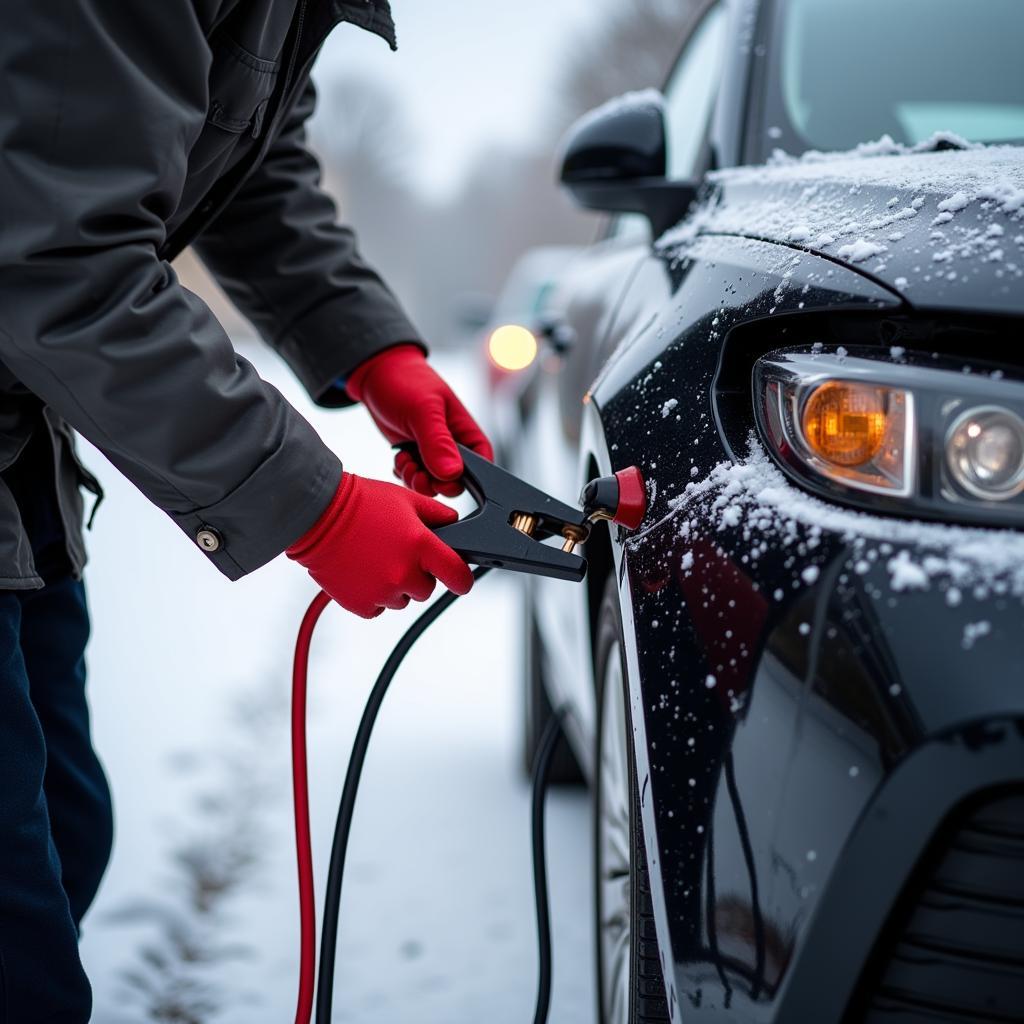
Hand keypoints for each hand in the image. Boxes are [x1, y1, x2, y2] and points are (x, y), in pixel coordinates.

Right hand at [287, 473, 473, 617]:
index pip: (458, 576)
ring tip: (375, 559)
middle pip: (427, 589)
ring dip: (395, 585)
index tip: (459, 580)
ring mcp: (382, 591)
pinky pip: (378, 608)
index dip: (461, 579)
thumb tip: (454, 523)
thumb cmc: (361, 503)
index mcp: (421, 546)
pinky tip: (363, 572)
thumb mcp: (407, 499)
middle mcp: (404, 573)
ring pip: (402, 599)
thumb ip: (437, 514)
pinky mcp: (361, 604)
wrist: (318, 516)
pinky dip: (373, 595)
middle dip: (418, 575)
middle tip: (397, 554)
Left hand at [346, 344, 493, 496]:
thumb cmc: (406, 382)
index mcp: (467, 433)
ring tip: (404, 459)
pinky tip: (399, 457)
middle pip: (455, 482)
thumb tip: (452, 474)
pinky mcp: (415, 455)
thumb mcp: (423, 410)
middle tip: (416, 471)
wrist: (376, 374)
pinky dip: (405, 473)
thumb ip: (438, 442)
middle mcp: (454, 446)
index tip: (442, 478)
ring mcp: (433, 452)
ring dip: (416, 479)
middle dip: (434, 483)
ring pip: (433, 483)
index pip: (482, 467)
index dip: (466, 480)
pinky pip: (415, 478)